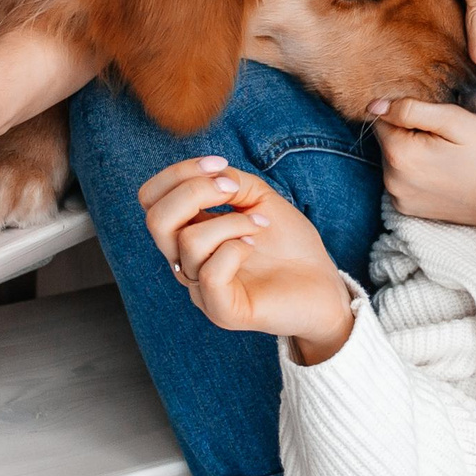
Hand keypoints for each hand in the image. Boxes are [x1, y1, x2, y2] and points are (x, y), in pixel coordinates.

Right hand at [139, 158, 354, 358]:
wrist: (324, 286)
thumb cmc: (290, 244)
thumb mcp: (259, 198)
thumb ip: (229, 181)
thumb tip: (210, 175)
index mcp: (188, 233)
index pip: (151, 200)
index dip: (178, 174)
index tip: (220, 164)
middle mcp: (186, 262)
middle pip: (155, 220)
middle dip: (194, 191)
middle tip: (235, 190)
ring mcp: (201, 290)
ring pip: (189, 242)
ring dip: (231, 222)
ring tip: (260, 224)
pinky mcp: (223, 311)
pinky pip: (210, 274)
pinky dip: (236, 249)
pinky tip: (255, 246)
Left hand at [372, 97, 475, 230]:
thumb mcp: (455, 120)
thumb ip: (411, 109)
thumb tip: (374, 106)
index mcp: (400, 154)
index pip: (382, 117)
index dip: (407, 111)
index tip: (435, 118)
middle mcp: (392, 179)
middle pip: (387, 140)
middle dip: (409, 132)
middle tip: (445, 137)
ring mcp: (398, 197)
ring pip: (393, 159)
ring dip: (412, 151)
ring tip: (445, 154)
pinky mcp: (407, 208)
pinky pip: (401, 178)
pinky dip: (415, 171)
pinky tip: (442, 171)